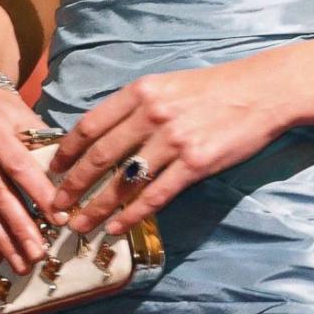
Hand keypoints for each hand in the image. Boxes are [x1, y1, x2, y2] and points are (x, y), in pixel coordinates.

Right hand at [0, 88, 65, 274]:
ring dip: (0, 240)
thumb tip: (71, 189)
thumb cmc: (4, 113)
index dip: (40, 195)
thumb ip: (44, 150)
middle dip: (19, 227)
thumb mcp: (25, 119)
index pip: (18, 166)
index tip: (61, 220)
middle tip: (39, 254)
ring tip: (21, 262)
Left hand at [47, 52, 290, 236]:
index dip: (67, 151)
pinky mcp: (195, 164)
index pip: (90, 124)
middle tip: (56, 206)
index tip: (53, 170)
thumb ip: (136, 106)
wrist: (260, 91)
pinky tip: (116, 228)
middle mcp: (152, 114)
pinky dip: (131, 216)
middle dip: (72, 185)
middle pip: (100, 155)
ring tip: (79, 225)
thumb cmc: (212, 89)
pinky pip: (155, 196)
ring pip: (123, 181)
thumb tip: (102, 136)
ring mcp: (174, 140)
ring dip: (96, 207)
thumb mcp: (167, 85)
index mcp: (141, 91)